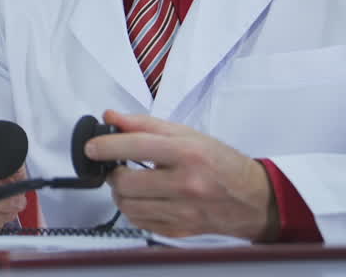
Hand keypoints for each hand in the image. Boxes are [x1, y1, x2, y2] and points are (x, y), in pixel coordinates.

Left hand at [85, 110, 279, 240]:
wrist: (253, 199)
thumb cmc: (220, 163)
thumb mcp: (187, 134)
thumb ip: (145, 125)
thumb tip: (111, 117)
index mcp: (187, 153)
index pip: (135, 147)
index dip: (106, 146)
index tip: (92, 148)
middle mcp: (186, 184)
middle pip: (126, 182)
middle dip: (112, 173)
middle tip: (116, 167)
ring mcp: (183, 210)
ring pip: (128, 205)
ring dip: (120, 193)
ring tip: (130, 182)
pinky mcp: (180, 229)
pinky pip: (139, 222)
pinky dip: (133, 210)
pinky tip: (143, 198)